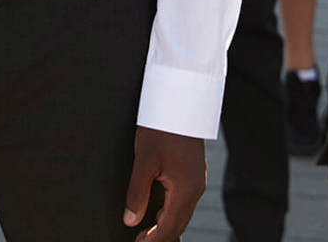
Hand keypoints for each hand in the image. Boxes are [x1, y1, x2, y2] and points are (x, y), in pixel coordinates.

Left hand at [123, 126, 205, 240]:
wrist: (180, 101)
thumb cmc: (162, 127)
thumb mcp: (144, 159)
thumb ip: (137, 193)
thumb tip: (130, 220)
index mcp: (185, 190)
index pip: (168, 228)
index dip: (153, 241)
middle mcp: (196, 188)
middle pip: (178, 223)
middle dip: (160, 236)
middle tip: (139, 240)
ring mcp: (197, 180)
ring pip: (182, 213)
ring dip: (165, 224)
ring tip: (145, 229)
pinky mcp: (194, 172)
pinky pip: (184, 200)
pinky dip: (171, 210)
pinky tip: (158, 209)